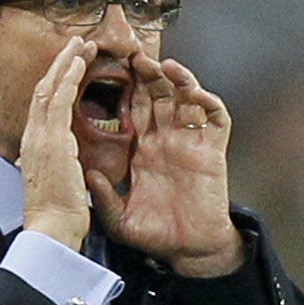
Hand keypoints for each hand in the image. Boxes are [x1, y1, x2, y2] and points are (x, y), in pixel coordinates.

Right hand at [19, 36, 97, 250]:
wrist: (51, 231)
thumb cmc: (57, 216)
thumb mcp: (54, 183)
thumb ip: (56, 166)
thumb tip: (60, 161)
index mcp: (34, 147)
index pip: (43, 106)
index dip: (55, 82)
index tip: (69, 66)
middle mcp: (33, 137)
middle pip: (43, 89)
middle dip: (60, 64)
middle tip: (75, 43)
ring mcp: (40, 137)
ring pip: (50, 87)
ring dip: (66, 62)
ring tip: (81, 43)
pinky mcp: (53, 140)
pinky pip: (60, 99)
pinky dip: (69, 77)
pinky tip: (80, 61)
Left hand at [87, 52, 244, 276]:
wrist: (189, 251)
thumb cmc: (155, 235)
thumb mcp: (120, 218)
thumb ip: (105, 196)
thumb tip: (88, 174)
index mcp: (142, 150)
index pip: (133, 108)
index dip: (124, 87)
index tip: (109, 69)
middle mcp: (166, 141)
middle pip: (158, 95)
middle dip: (147, 73)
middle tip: (132, 54)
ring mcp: (191, 143)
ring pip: (186, 98)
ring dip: (176, 78)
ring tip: (161, 65)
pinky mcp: (213, 151)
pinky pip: (215, 118)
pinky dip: (207, 100)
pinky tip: (193, 91)